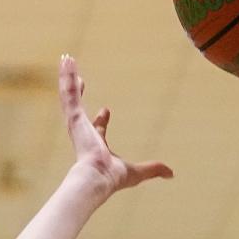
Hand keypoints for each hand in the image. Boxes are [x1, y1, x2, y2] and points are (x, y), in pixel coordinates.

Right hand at [59, 54, 172, 192]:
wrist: (97, 178)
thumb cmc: (113, 178)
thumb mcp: (137, 172)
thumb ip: (153, 170)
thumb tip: (172, 174)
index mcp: (96, 144)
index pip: (98, 128)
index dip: (102, 120)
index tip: (106, 110)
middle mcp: (84, 132)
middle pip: (79, 108)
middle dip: (77, 94)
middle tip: (78, 80)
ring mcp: (77, 123)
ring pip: (69, 95)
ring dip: (68, 77)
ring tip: (67, 60)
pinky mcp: (74, 117)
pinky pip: (69, 92)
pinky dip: (66, 77)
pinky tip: (67, 62)